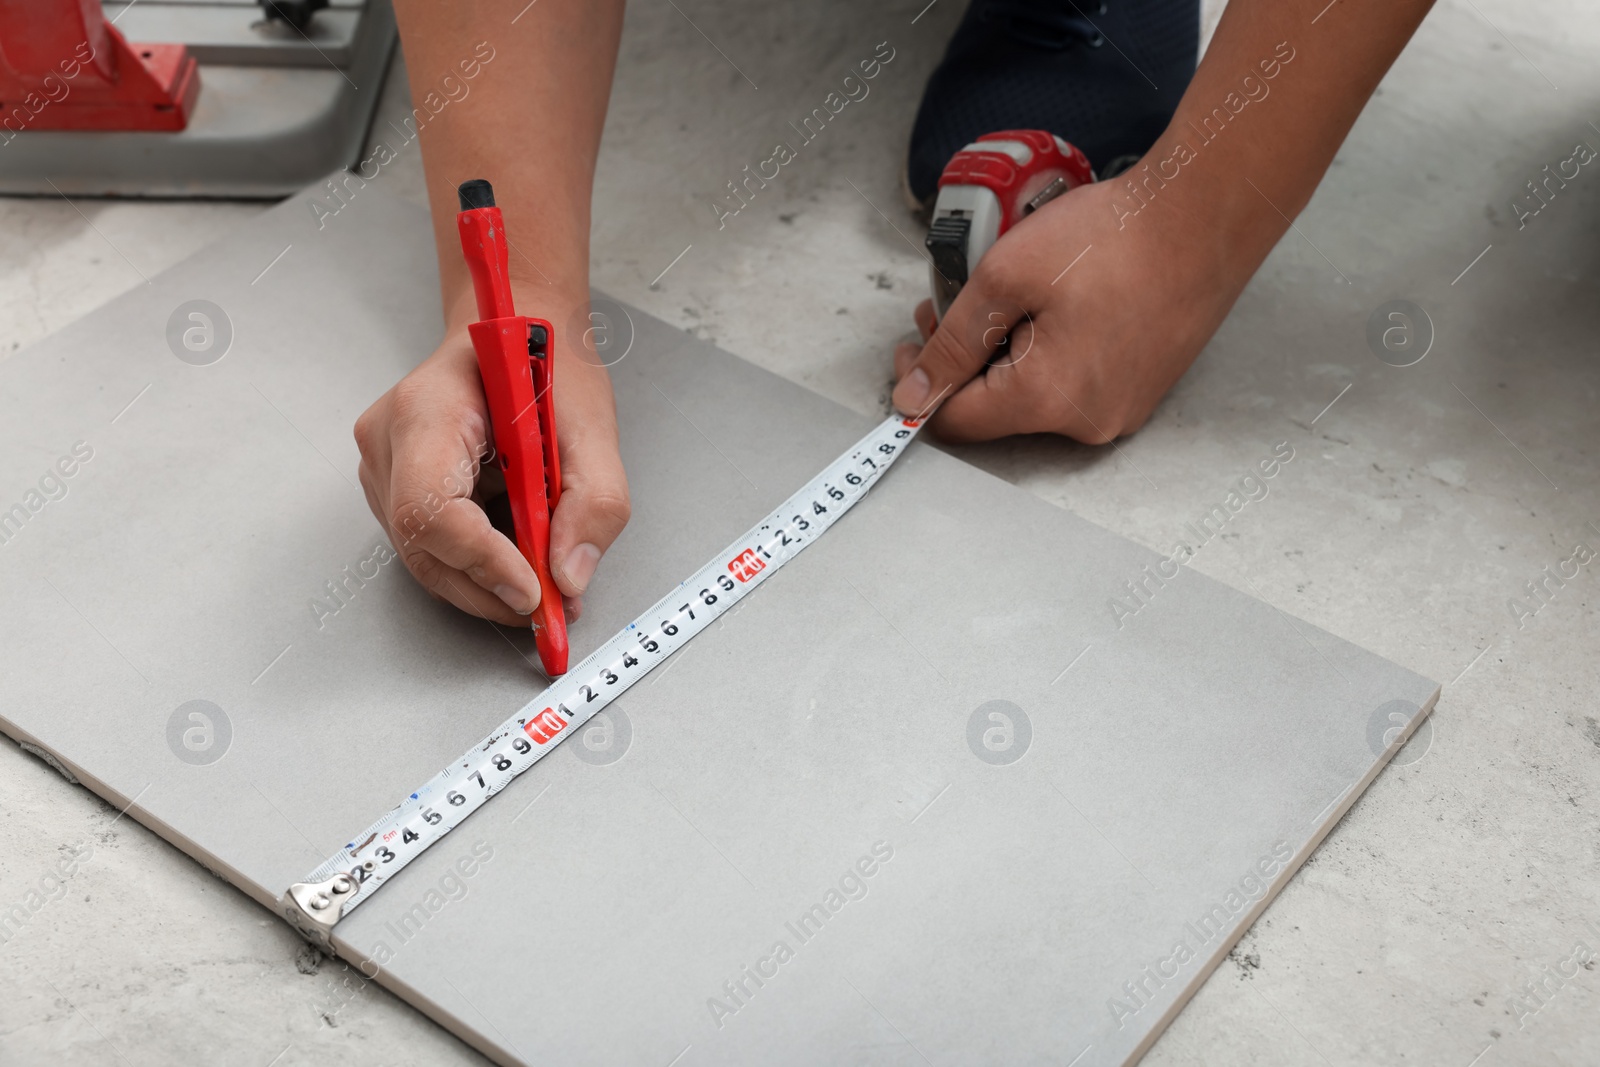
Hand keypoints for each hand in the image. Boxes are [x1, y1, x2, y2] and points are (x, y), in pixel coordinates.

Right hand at [354, 301, 629, 626]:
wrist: (514, 334)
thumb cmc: (543, 365)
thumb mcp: (592, 427)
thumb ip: (593, 502)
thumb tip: (569, 576)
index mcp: (429, 411)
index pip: (430, 508)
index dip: (481, 561)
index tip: (534, 589)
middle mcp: (388, 441)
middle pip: (422, 546)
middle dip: (490, 588)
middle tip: (552, 605)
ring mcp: (383, 467)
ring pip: (425, 557)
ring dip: (487, 585)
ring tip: (546, 586)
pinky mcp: (394, 488)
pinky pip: (430, 547)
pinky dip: (478, 568)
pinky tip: (520, 562)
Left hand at [890, 178, 1250, 443]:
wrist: (1206, 215)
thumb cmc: (1114, 238)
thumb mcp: (1005, 278)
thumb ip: (952, 343)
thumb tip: (913, 394)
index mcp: (1047, 400)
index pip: (957, 423)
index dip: (922, 385)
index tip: (914, 342)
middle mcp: (1087, 421)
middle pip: (996, 411)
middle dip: (964, 360)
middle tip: (953, 304)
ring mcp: (1121, 409)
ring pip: (1035, 397)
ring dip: (1005, 353)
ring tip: (1005, 296)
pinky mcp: (1141, 389)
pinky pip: (1075, 384)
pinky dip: (1047, 352)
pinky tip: (1051, 305)